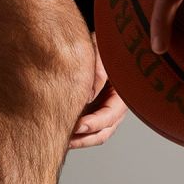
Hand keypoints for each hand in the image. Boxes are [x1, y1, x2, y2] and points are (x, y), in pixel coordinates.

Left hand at [70, 33, 128, 148]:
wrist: (100, 42)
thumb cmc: (104, 45)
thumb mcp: (102, 53)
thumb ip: (97, 72)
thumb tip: (88, 96)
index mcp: (123, 94)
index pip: (110, 116)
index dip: (95, 123)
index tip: (78, 126)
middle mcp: (115, 107)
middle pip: (103, 132)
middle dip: (84, 138)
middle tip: (65, 140)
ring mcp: (103, 111)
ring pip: (94, 134)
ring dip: (79, 139)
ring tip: (61, 141)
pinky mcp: (92, 111)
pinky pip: (85, 128)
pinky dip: (75, 133)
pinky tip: (61, 133)